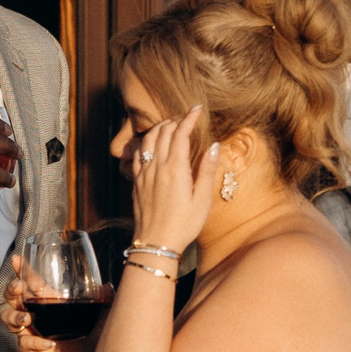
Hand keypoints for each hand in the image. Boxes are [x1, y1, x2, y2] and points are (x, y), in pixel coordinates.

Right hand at [0, 260, 102, 351]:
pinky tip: (48, 344)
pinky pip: (25, 344)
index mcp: (50, 303)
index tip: (16, 259)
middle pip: (13, 298)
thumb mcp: (103, 318)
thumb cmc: (94, 341)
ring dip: (15, 316)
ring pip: (10, 319)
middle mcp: (36, 316)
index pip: (32, 283)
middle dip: (12, 290)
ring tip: (27, 319)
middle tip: (19, 287)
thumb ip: (107, 302)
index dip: (22, 271)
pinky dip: (34, 342)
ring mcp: (31, 333)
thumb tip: (107, 286)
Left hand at [129, 107, 220, 257]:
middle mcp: (157, 167)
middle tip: (187, 119)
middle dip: (176, 120)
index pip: (181, 133)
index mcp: (175, 169)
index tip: (197, 108)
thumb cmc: (183, 224)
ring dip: (160, 128)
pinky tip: (152, 144)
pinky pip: (138, 153)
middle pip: (164, 132)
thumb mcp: (202, 200)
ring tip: (170, 126)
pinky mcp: (136, 182)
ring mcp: (144, 174)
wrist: (156, 243)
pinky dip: (146, 142)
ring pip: (148, 140)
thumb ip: (207, 170)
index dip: (189, 118)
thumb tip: (214, 145)